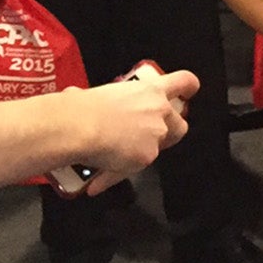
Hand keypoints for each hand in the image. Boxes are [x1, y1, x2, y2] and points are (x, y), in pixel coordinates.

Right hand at [74, 68, 200, 195]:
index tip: (188, 92)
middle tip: (147, 137)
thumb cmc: (82, 106)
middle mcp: (159, 111)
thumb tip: (74, 96)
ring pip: (158, 148)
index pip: (183, 81)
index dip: (188, 87)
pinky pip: (132, 170)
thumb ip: (96, 99)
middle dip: (168, 133)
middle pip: (179, 124)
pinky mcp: (147, 156)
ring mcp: (156, 134)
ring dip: (141, 153)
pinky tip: (97, 180)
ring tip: (115, 158)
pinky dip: (114, 176)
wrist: (79, 125)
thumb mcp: (95, 93)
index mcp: (150, 90)